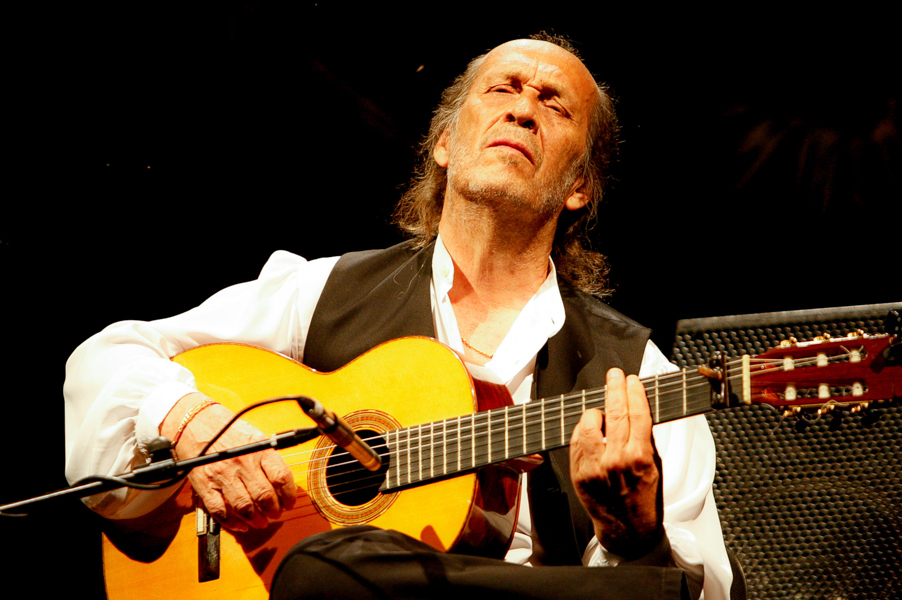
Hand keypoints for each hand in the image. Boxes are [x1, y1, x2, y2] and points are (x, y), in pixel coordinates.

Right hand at [162, 393, 297, 531]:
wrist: (198, 424)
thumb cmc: (230, 432)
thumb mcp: (257, 438)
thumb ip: (270, 459)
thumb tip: (285, 483)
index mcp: (260, 450)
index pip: (281, 477)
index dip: (289, 495)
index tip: (289, 503)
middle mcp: (242, 462)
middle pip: (264, 496)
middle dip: (274, 511)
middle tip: (276, 514)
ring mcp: (223, 475)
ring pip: (244, 507)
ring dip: (256, 519)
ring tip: (261, 522)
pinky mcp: (205, 485)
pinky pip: (220, 511)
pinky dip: (232, 523)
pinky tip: (241, 525)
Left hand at [569, 368, 663, 558]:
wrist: (628, 529)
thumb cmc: (644, 498)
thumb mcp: (655, 466)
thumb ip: (644, 438)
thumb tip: (636, 408)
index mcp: (640, 457)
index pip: (637, 414)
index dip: (634, 392)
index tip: (633, 380)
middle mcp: (615, 459)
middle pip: (615, 412)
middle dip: (615, 388)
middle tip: (615, 375)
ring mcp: (594, 466)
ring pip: (590, 422)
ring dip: (597, 410)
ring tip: (603, 409)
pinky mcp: (579, 471)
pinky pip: (578, 439)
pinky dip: (584, 429)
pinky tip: (592, 428)